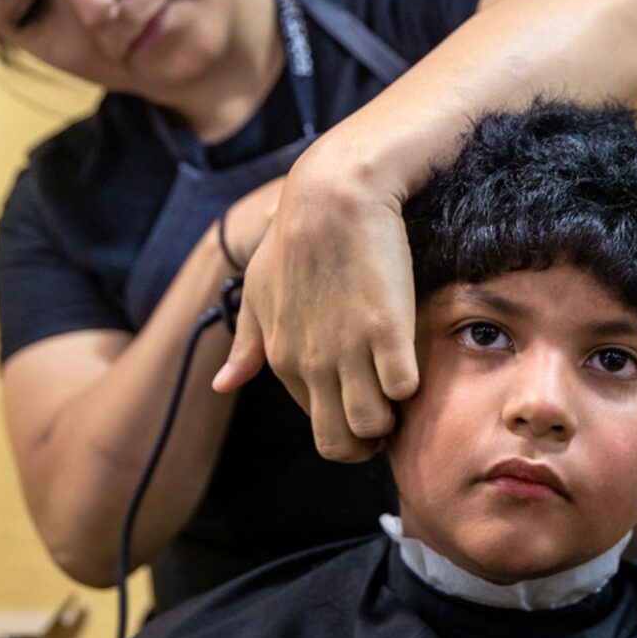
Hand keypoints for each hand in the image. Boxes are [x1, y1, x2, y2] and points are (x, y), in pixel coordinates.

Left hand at [212, 152, 419, 460]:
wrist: (334, 192)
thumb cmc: (296, 235)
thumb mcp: (259, 288)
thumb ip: (246, 342)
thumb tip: (224, 385)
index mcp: (281, 358)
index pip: (317, 427)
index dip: (344, 423)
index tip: (361, 401)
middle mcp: (310, 363)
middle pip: (341, 445)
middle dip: (367, 442)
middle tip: (387, 411)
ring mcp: (349, 349)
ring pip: (374, 425)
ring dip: (393, 415)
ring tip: (399, 384)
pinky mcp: (387, 330)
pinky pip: (404, 388)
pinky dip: (413, 383)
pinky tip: (413, 357)